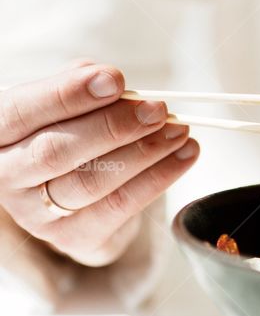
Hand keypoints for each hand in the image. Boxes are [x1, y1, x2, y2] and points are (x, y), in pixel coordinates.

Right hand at [0, 61, 199, 266]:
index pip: (21, 112)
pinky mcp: (74, 238)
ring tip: (179, 129)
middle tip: (157, 109)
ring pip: (92, 183)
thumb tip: (103, 77)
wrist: (66, 192)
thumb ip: (75, 85)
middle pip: (56, 152)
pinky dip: (159, 177)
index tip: (113, 79)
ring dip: (145, 153)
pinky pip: (121, 207)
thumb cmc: (63, 131)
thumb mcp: (59, 103)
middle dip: (113, 127)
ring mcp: (37, 215)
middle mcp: (6, 177)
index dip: (67, 94)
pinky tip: (185, 154)